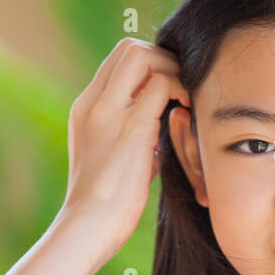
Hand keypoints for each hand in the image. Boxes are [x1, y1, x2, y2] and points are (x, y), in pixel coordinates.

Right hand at [61, 37, 190, 258]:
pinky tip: (189, 112)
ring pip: (143, 56)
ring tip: (186, 99)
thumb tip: (158, 126)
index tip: (167, 89)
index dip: (149, 64)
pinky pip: (160, 86)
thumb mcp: (113, 159)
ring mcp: (109, 112)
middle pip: (128, 47)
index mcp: (85, 108)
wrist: (88, 227)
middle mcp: (93, 103)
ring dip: (172, 71)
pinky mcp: (130, 127)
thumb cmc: (105, 205)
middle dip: (162, 59)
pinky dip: (180, 90)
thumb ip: (132, 135)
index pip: (117, 61)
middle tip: (181, 88)